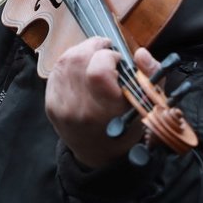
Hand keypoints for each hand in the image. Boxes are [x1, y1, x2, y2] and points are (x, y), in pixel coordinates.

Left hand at [44, 38, 160, 168]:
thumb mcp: (149, 104)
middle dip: (92, 46)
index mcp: (107, 111)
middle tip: (104, 49)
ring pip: (64, 62)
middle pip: (77, 60)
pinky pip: (55, 72)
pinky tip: (81, 67)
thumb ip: (151, 74)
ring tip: (93, 55)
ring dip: (80, 51)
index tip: (117, 59)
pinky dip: (68, 63)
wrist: (101, 155)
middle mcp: (81, 110)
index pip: (98, 71)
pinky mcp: (50, 105)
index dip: (107, 56)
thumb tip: (140, 53)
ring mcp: (62, 108)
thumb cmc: (128, 126)